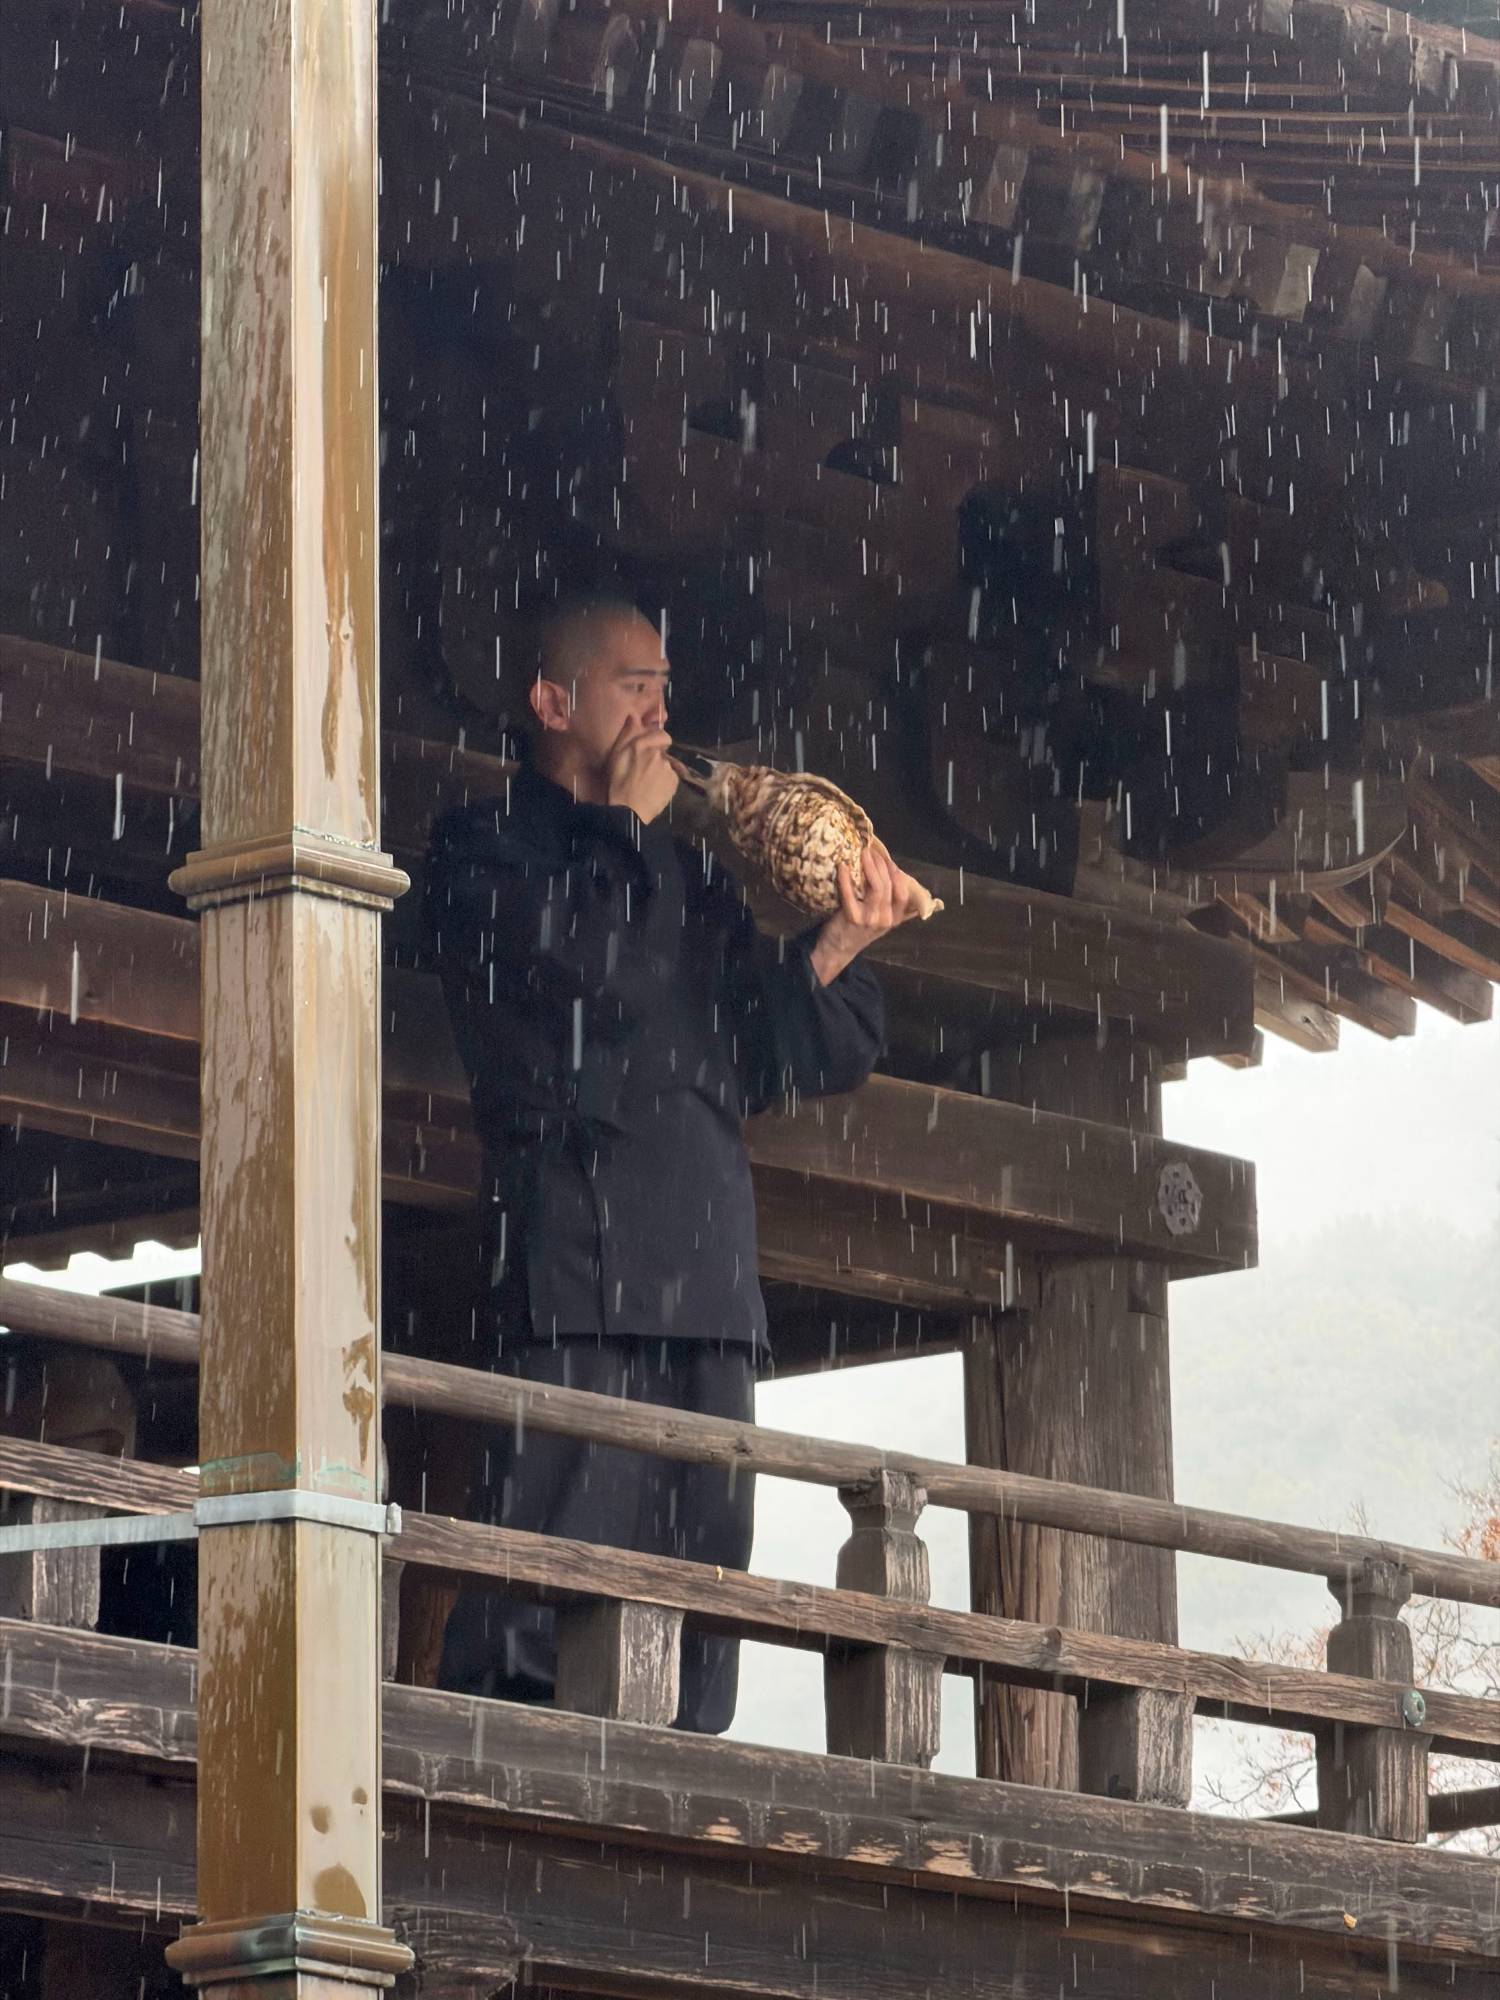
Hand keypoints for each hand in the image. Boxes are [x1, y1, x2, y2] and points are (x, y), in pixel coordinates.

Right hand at [604, 718, 678, 823]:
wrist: (628, 810)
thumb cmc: (618, 783)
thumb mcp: (616, 756)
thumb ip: (627, 734)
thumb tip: (634, 716)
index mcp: (642, 745)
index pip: (662, 735)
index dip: (657, 742)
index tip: (648, 752)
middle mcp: (658, 753)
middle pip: (663, 751)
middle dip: (656, 757)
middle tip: (644, 771)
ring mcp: (668, 768)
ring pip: (667, 765)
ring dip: (660, 771)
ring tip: (648, 783)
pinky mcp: (674, 781)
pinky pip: (671, 778)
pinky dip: (665, 782)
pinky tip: (654, 790)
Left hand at [809, 844, 919, 985]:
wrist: (837, 949)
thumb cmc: (857, 930)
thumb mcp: (879, 920)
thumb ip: (887, 902)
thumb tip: (892, 875)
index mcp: (895, 919)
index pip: (903, 893)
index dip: (896, 874)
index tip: (887, 859)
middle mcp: (886, 919)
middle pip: (888, 886)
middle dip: (881, 864)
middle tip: (871, 850)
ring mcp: (871, 920)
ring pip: (876, 887)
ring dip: (869, 867)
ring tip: (863, 853)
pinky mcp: (853, 918)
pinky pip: (851, 894)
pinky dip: (846, 879)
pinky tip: (843, 867)